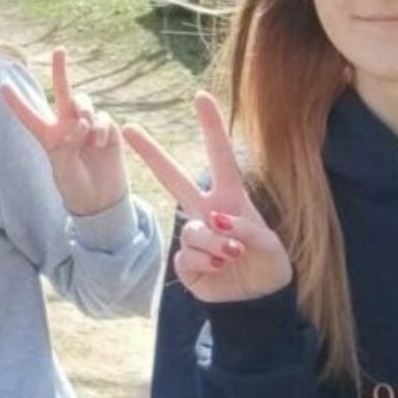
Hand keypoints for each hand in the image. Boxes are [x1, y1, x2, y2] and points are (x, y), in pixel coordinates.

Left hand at [1, 48, 128, 216]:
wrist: (102, 199)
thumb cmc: (75, 187)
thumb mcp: (62, 170)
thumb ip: (68, 144)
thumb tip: (82, 123)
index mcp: (49, 136)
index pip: (29, 115)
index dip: (15, 101)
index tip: (1, 84)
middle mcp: (67, 126)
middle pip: (62, 92)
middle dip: (60, 70)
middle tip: (59, 50)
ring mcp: (88, 126)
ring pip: (83, 102)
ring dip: (84, 110)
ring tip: (87, 128)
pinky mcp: (108, 130)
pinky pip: (103, 118)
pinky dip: (101, 128)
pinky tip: (100, 143)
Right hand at [123, 92, 291, 302]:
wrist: (258, 301)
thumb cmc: (269, 264)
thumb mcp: (270, 244)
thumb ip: (246, 228)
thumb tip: (215, 220)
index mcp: (230, 198)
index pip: (220, 156)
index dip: (212, 126)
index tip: (200, 96)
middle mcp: (207, 211)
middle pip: (172, 177)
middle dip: (150, 152)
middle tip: (127, 126)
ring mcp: (193, 235)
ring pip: (192, 229)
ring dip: (214, 242)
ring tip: (233, 254)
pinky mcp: (185, 261)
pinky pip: (187, 255)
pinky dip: (208, 263)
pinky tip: (219, 268)